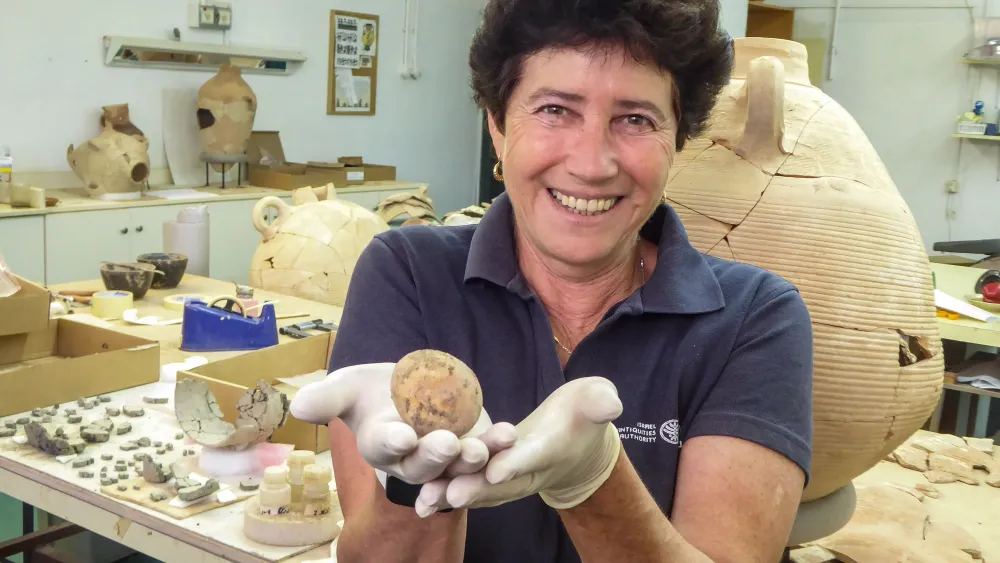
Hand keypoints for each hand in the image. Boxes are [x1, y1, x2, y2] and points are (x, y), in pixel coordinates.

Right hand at [290, 362, 514, 484]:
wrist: (408, 389)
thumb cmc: (371, 393)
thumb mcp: (348, 387)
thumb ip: (328, 398)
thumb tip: (298, 405)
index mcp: (381, 444)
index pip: (383, 446)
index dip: (392, 441)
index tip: (400, 435)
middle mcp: (412, 458)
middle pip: (423, 464)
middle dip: (434, 455)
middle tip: (447, 444)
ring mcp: (445, 456)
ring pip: (457, 465)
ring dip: (470, 459)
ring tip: (480, 448)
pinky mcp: (472, 444)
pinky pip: (486, 453)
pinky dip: (497, 447)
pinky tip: (508, 436)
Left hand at [416, 377, 622, 515]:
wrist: (576, 443)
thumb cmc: (583, 412)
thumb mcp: (596, 399)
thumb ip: (600, 401)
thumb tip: (611, 404)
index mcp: (552, 449)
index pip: (534, 457)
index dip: (516, 463)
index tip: (497, 469)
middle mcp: (528, 470)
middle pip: (501, 482)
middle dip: (477, 488)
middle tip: (453, 494)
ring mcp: (509, 478)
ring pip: (480, 490)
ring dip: (454, 496)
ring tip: (426, 501)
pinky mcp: (490, 477)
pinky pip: (468, 488)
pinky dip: (446, 495)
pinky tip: (419, 502)